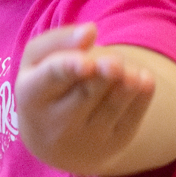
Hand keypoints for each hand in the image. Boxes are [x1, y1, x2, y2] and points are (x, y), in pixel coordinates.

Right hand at [14, 23, 155, 172]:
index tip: (86, 63)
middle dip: (105, 74)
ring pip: (112, 106)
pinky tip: (143, 80)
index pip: (51, 78)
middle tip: (113, 62)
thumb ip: (59, 40)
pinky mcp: (111, 146)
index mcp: (32, 95)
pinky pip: (131, 119)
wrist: (52, 141)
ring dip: (127, 83)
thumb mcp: (38, 60)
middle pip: (87, 92)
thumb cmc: (46, 86)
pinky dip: (141, 97)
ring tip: (131, 72)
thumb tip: (90, 30)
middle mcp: (55, 124)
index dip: (69, 69)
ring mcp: (84, 140)